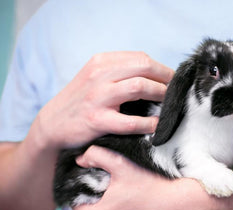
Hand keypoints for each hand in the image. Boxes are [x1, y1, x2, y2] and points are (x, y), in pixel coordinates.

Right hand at [35, 52, 173, 148]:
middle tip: (175, 90)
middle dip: (166, 78)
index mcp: (101, 62)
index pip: (140, 58)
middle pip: (143, 67)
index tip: (172, 79)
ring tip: (169, 103)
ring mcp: (97, 97)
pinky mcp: (97, 120)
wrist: (53, 124)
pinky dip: (149, 123)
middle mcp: (99, 75)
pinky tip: (157, 125)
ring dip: (160, 95)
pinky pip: (131, 121)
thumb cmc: (81, 100)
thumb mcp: (95, 77)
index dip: (161, 68)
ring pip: (139, 87)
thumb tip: (154, 73)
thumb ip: (119, 72)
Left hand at [74, 146, 189, 209]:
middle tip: (116, 188)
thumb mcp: (121, 165)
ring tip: (127, 198)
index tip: (100, 181)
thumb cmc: (152, 189)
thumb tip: (81, 158)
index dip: (87, 189)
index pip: (78, 203)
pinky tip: (135, 209)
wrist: (181, 207)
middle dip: (99, 201)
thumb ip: (97, 156)